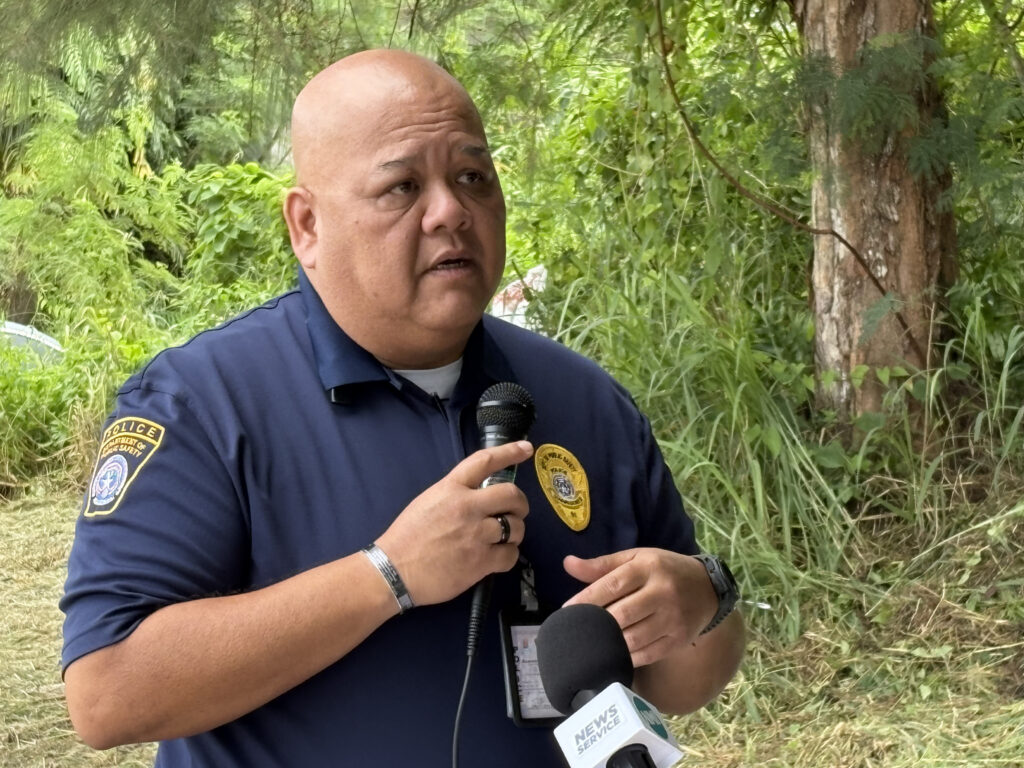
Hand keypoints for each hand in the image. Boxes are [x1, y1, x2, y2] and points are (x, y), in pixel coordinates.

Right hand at [375, 441, 532, 605]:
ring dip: (514, 532)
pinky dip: (508, 555)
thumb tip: (481, 495)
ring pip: (516, 526)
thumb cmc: (407, 537)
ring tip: (502, 538)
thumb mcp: (428, 501)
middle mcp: (467, 507)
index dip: (510, 452)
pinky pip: (511, 554)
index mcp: (451, 488)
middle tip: (516, 512)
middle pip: (512, 495)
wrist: (394, 571)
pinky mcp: (481, 561)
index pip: (485, 461)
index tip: (526, 449)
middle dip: (520, 504)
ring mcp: (476, 534)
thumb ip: (456, 494)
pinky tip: (497, 557)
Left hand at [562, 549, 717, 667]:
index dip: (587, 599)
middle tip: (579, 630)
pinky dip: (628, 656)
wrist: (708, 588)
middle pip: (622, 614)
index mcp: (648, 567)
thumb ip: (602, 565)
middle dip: (597, 624)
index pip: (613, 584)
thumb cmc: (664, 570)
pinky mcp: (679, 640)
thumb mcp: (636, 558)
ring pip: (634, 638)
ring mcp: (673, 619)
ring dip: (611, 642)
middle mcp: (663, 592)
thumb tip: (567, 564)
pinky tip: (616, 653)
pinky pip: (648, 654)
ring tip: (595, 643)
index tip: (567, 610)